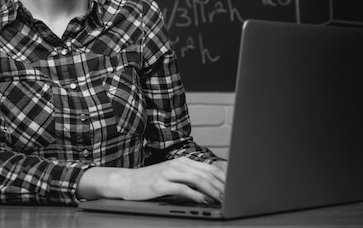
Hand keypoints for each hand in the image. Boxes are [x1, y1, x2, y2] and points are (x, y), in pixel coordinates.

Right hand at [77, 157, 225, 203]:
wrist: (127, 182)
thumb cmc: (151, 181)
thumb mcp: (172, 177)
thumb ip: (190, 179)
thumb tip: (211, 189)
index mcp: (182, 161)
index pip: (209, 168)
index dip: (224, 178)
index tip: (236, 188)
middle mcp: (177, 164)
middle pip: (206, 173)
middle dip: (222, 185)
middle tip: (233, 196)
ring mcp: (169, 172)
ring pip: (197, 179)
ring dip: (212, 190)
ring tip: (223, 199)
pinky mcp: (161, 183)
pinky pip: (182, 188)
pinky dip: (195, 195)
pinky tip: (203, 200)